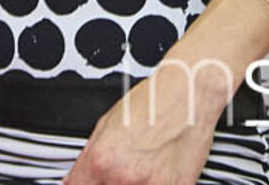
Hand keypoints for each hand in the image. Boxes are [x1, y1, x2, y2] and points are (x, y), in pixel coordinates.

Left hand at [61, 72, 216, 184]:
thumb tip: (81, 177)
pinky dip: (157, 184)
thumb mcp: (106, 124)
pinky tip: (159, 171)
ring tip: (143, 168)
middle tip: (121, 170)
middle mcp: (124, 177)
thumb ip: (90, 157)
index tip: (89, 182)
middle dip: (110, 184)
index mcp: (102, 160)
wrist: (188, 93)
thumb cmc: (151, 102)